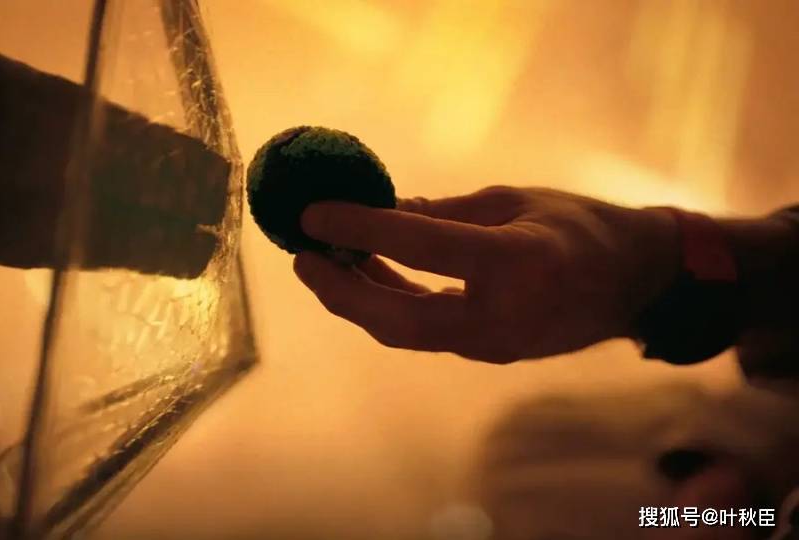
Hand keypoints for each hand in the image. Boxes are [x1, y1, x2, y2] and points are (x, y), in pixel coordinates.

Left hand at [293, 186, 681, 362]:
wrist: (637, 283)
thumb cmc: (584, 227)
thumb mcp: (516, 200)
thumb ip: (445, 211)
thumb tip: (380, 211)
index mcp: (519, 262)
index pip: (424, 247)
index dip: (363, 228)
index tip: (315, 213)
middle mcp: (503, 315)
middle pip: (399, 318)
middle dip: (341, 291)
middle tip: (303, 255)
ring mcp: (494, 344)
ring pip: (406, 331)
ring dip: (358, 299)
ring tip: (323, 262)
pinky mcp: (488, 350)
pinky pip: (425, 331)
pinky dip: (389, 304)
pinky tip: (368, 274)